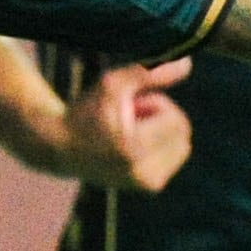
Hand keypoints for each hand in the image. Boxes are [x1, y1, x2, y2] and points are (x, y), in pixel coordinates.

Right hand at [44, 58, 194, 192]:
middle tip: (131, 116)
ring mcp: (147, 184)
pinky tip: (135, 144)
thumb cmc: (87, 111)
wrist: (63, 147)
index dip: (157, 105)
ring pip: (182, 145)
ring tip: (133, 130)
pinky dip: (161, 145)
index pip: (176, 120)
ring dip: (163, 132)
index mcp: (132, 149)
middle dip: (162, 118)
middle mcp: (142, 173)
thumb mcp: (112, 84)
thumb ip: (150, 73)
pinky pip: (175, 157)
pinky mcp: (150, 187)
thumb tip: (187, 63)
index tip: (132, 104)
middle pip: (183, 133)